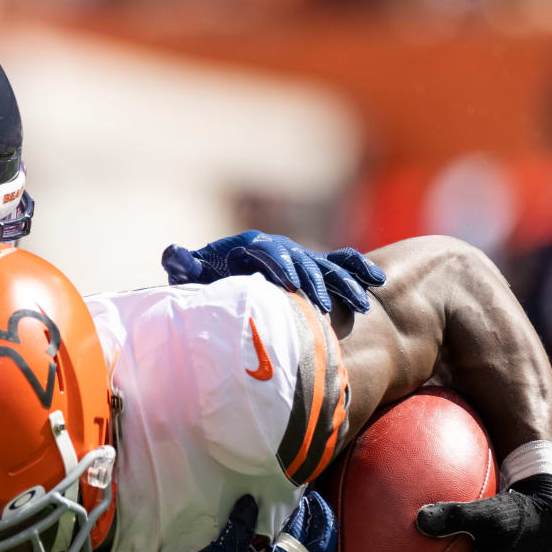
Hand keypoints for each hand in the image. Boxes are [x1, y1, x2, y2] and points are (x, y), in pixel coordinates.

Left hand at [161, 229, 385, 312]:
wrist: (221, 275)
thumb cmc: (204, 278)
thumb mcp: (192, 274)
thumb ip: (183, 265)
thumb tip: (174, 253)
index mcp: (249, 244)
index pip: (266, 250)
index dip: (277, 265)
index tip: (287, 286)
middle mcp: (279, 247)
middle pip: (301, 260)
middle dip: (312, 282)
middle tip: (321, 306)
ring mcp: (300, 257)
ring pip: (327, 266)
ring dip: (343, 283)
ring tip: (360, 306)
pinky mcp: (314, 268)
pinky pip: (342, 263)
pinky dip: (358, 270)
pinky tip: (377, 282)